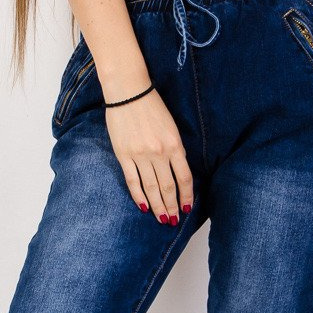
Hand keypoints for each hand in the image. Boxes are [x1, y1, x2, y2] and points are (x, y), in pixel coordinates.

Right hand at [104, 87, 193, 225]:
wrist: (128, 92)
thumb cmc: (151, 105)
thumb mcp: (171, 126)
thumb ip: (175, 148)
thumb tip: (177, 170)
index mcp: (174, 145)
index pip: (184, 178)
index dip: (187, 196)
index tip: (188, 208)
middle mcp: (159, 153)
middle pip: (168, 187)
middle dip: (172, 206)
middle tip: (173, 220)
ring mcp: (140, 155)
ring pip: (151, 188)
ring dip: (157, 206)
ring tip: (162, 218)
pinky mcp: (124, 155)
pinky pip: (133, 181)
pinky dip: (139, 196)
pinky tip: (143, 207)